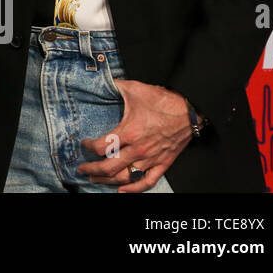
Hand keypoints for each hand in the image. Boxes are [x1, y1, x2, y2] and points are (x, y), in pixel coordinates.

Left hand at [77, 79, 191, 191]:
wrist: (190, 111)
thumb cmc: (162, 100)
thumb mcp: (134, 89)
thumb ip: (114, 86)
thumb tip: (99, 81)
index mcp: (129, 132)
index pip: (101, 147)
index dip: (88, 147)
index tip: (84, 144)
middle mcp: (138, 149)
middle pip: (109, 167)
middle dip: (92, 170)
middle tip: (81, 169)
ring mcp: (151, 159)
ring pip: (125, 177)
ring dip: (108, 181)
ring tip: (96, 180)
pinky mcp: (163, 163)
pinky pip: (147, 182)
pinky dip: (134, 189)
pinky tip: (123, 190)